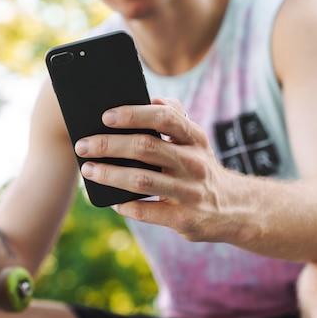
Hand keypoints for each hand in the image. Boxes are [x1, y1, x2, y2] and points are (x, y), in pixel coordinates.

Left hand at [74, 98, 228, 241]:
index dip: (133, 114)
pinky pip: (146, 211)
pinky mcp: (184, 219)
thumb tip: (145, 98)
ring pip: (140, 181)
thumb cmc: (200, 166)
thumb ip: (173, 116)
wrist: (234, 208)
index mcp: (194, 137)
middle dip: (108, 145)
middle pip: (145, 148)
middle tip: (82, 145)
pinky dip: (124, 205)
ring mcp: (189, 192)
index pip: (163, 117)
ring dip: (109, 175)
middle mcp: (194, 163)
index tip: (105, 116)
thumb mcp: (195, 139)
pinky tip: (111, 200)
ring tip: (88, 170)